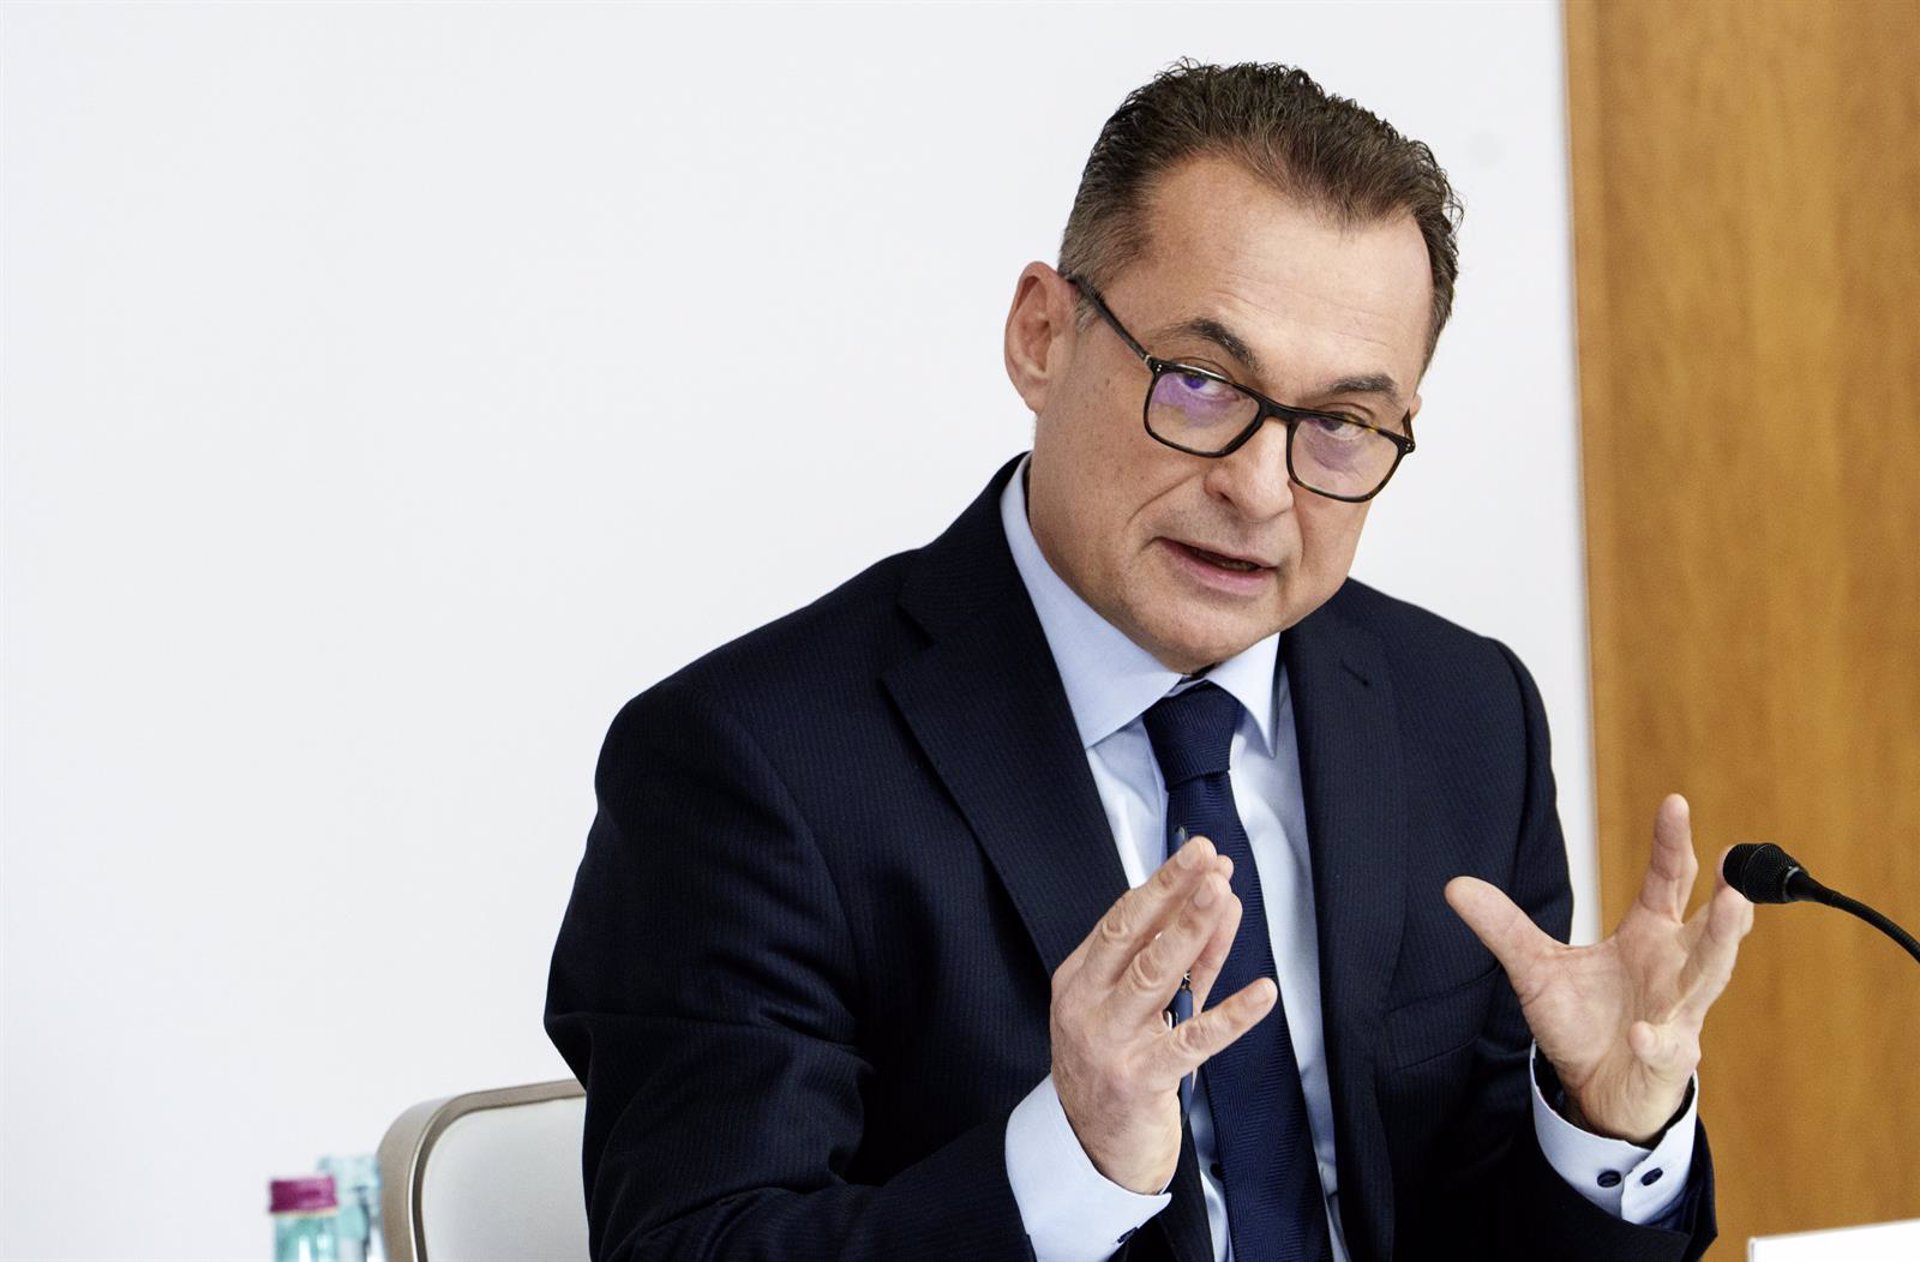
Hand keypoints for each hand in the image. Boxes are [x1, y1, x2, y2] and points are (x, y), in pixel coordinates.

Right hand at [1049, 836, 1278, 1192]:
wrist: (1095, 1148)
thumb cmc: (1117, 1065)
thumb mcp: (1139, 1007)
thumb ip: (1180, 960)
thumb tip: (1218, 899)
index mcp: (1078, 979)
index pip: (1122, 919)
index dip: (1163, 884)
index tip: (1199, 854)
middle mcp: (1087, 1005)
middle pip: (1132, 936)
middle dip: (1172, 891)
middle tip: (1208, 859)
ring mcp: (1110, 1043)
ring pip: (1155, 976)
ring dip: (1192, 931)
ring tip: (1223, 895)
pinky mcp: (1140, 1080)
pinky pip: (1191, 1041)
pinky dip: (1231, 1015)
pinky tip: (1261, 992)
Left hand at [1444, 793, 1752, 1142]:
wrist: (1595, 1087)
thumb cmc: (1583, 1021)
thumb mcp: (1536, 968)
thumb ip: (1503, 927)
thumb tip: (1454, 885)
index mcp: (1648, 935)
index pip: (1667, 881)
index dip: (1671, 844)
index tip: (1675, 802)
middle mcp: (1673, 967)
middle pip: (1706, 927)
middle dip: (1723, 896)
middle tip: (1735, 862)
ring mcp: (1677, 1013)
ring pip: (1708, 976)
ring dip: (1720, 944)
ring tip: (1734, 909)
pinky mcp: (1667, 1059)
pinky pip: (1666, 1047)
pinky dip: (1656, 1041)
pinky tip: (1641, 1034)